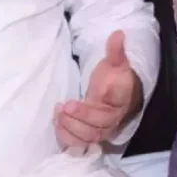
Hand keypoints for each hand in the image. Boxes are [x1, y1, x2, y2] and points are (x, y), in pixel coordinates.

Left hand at [55, 31, 141, 151]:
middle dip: (74, 122)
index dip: (86, 112)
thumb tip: (118, 34)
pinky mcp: (90, 133)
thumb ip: (116, 51)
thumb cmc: (115, 77)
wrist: (119, 90)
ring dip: (69, 129)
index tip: (69, 103)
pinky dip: (67, 137)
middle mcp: (111, 121)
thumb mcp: (116, 62)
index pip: (103, 115)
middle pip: (93, 131)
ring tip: (57, 115)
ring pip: (86, 139)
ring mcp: (101, 129)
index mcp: (118, 105)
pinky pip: (80, 142)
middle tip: (60, 109)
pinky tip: (57, 124)